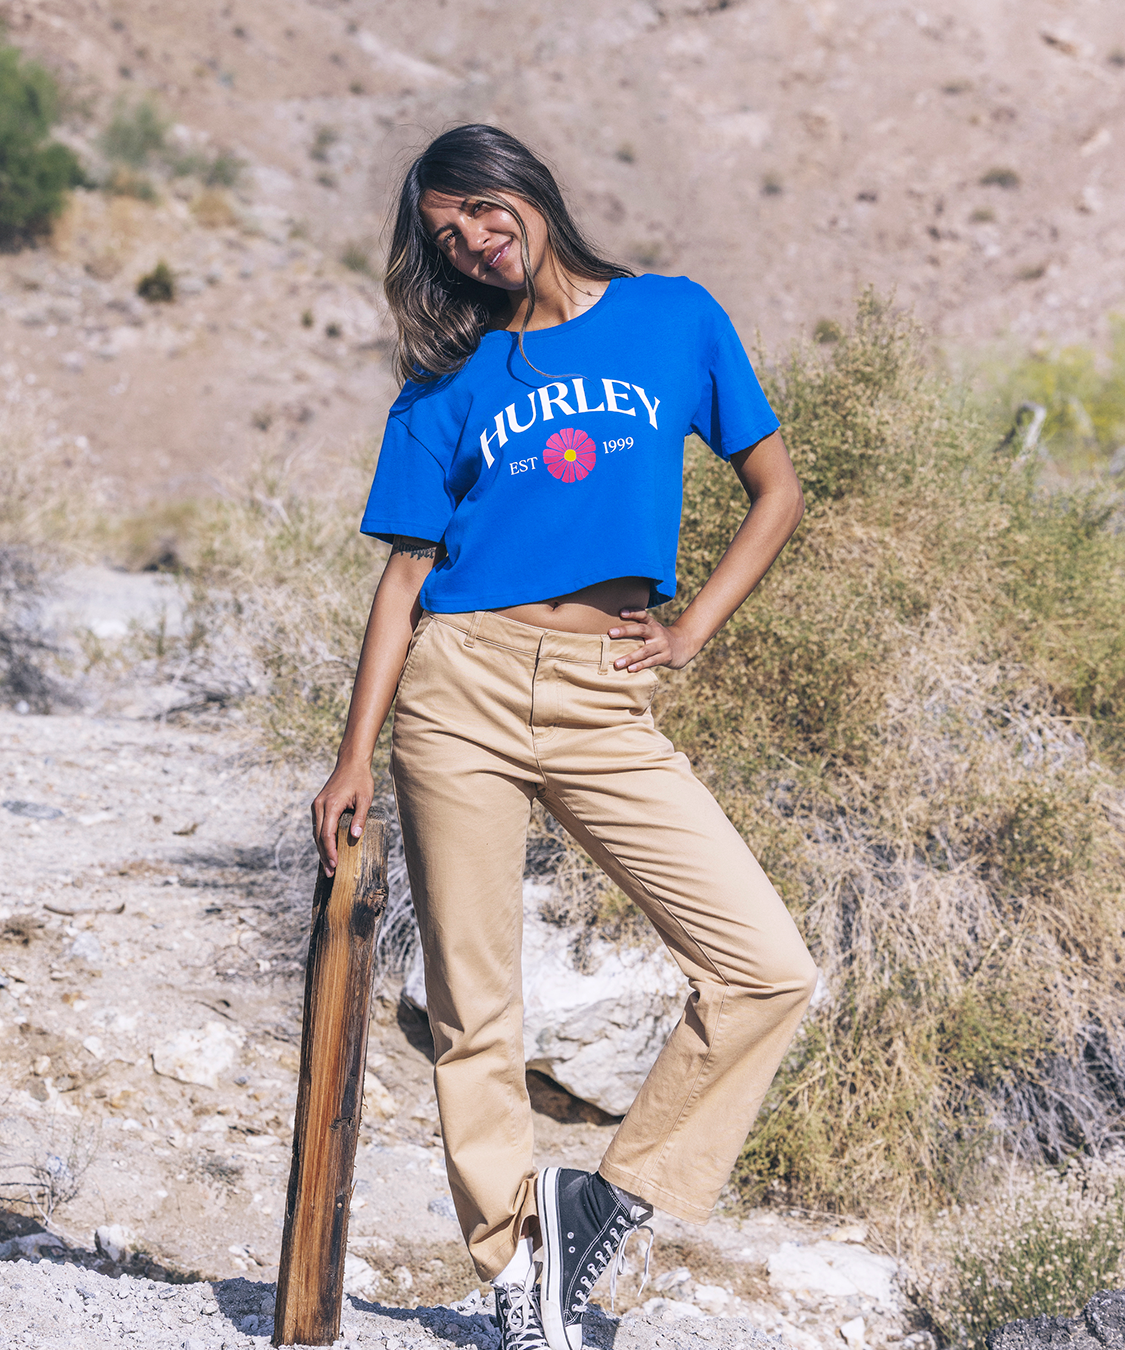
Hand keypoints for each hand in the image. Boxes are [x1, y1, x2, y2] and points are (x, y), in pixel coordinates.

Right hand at [311, 760, 374, 876]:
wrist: (351, 762)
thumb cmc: (360, 779)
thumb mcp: (365, 798)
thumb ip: (360, 818)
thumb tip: (354, 837)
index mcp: (331, 805)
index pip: (327, 834)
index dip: (330, 852)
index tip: (334, 865)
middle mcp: (320, 805)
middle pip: (318, 836)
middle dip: (324, 855)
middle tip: (330, 873)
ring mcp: (317, 805)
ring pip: (316, 832)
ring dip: (322, 849)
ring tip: (328, 866)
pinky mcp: (319, 804)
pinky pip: (318, 825)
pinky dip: (321, 839)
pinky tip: (327, 849)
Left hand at [607, 609, 699, 671]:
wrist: (684, 645)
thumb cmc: (660, 638)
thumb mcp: (652, 629)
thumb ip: (638, 629)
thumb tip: (612, 631)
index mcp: (652, 624)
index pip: (642, 615)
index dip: (632, 612)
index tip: (620, 612)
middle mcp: (657, 633)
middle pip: (641, 629)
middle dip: (625, 631)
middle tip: (610, 632)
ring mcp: (662, 645)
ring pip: (644, 651)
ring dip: (630, 657)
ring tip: (616, 663)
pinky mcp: (666, 657)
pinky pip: (651, 662)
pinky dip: (640, 666)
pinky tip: (630, 669)